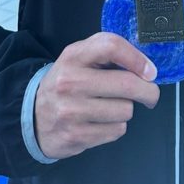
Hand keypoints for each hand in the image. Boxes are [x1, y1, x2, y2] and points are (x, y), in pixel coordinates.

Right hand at [34, 32, 159, 159]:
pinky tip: (101, 121)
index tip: (150, 71)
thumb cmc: (67, 82)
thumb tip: (146, 66)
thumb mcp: (79, 58)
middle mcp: (70, 82)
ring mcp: (71, 111)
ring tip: (111, 107)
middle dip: (148, 91)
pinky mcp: (75, 136)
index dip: (137, 58)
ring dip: (126, 109)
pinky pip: (116, 130)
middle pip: (127, 84)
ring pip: (125, 110)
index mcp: (73, 56)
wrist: (32, 116)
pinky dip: (116, 126)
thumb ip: (107, 52)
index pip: (111, 46)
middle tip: (150, 94)